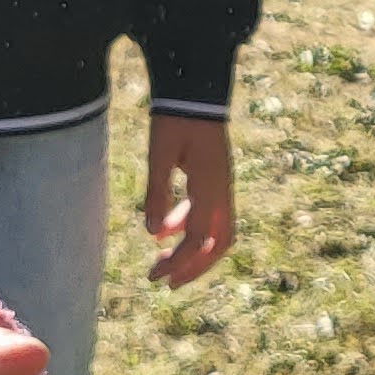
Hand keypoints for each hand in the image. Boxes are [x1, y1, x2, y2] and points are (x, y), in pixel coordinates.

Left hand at [145, 114, 236, 287]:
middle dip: (194, 267)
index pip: (201, 239)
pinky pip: (207, 213)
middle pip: (219, 243)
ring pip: (216, 231)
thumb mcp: (159, 154)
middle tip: (166, 282)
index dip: (180, 263)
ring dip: (191, 251)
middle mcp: (222, 190)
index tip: (156, 277)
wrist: (195, 91)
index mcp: (210, 187)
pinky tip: (163, 230)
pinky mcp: (214, 179)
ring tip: (162, 262)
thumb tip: (152, 233)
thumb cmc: (176, 119)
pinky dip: (188, 228)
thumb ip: (157, 192)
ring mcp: (221, 185)